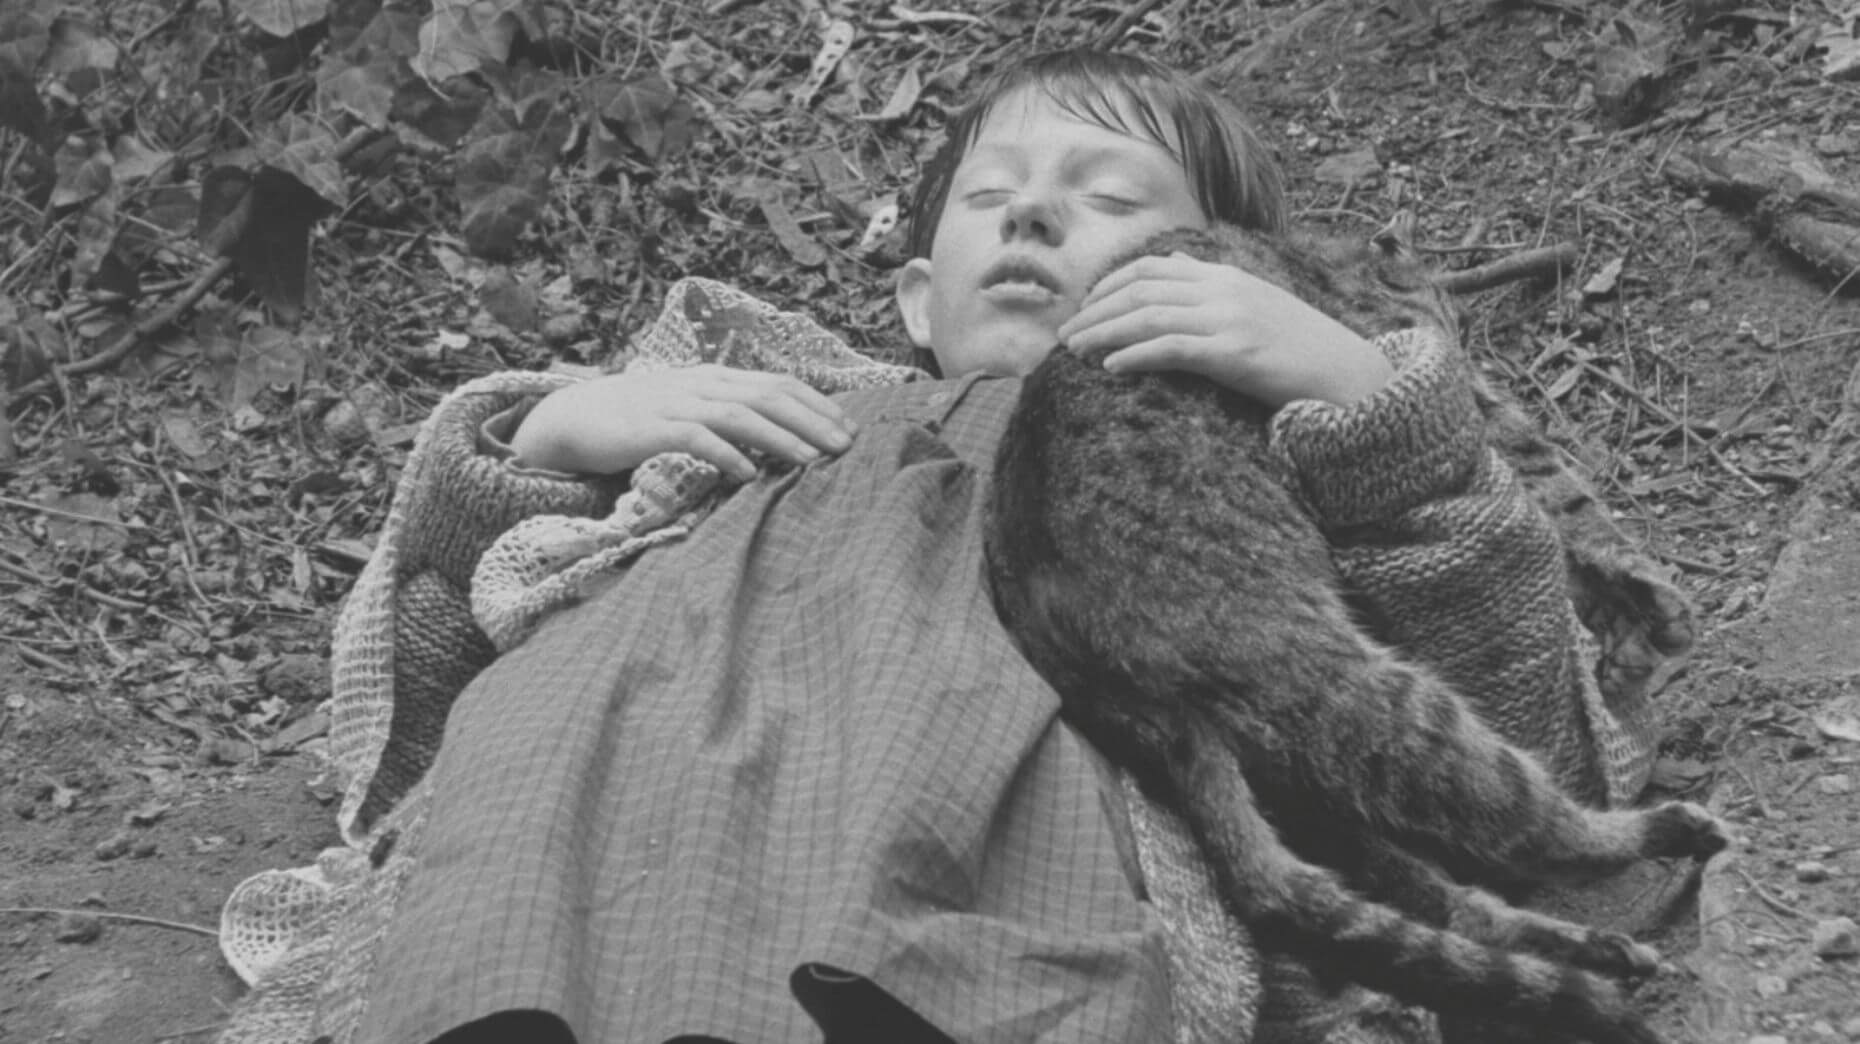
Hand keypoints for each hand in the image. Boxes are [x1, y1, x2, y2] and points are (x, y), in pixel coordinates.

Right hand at [509, 364, 856, 479]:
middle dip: (813, 419)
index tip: (850, 428)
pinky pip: (696, 437)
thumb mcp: (691, 408)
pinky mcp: (652, 428)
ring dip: (780, 436)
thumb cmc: (640, 419)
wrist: (576, 417)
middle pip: (769, 395)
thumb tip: (780, 437)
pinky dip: (726, 453)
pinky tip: (750, 472)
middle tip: (846, 446)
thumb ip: (730, 416)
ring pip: (739, 413)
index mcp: (716, 377)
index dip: (818, 403)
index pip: (778, 382)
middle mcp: (702, 383)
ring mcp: (676, 403)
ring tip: (812, 459)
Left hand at [1055, 253, 1394, 406]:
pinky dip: (1134, 355)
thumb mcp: (1256, 305)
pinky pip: (1171, 347)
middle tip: (1064, 334)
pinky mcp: (1235, 353)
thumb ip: (1212, 287)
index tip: (1083, 309)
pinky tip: (1109, 369)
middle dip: (1094, 310)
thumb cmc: (1301, 350)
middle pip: (1140, 288)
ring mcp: (1230, 318)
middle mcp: (1224, 289)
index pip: (1152, 267)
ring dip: (1102, 333)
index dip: (1108, 286)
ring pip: (1147, 315)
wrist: (1352, 375)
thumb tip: (1170, 267)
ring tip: (1073, 352)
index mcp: (1227, 275)